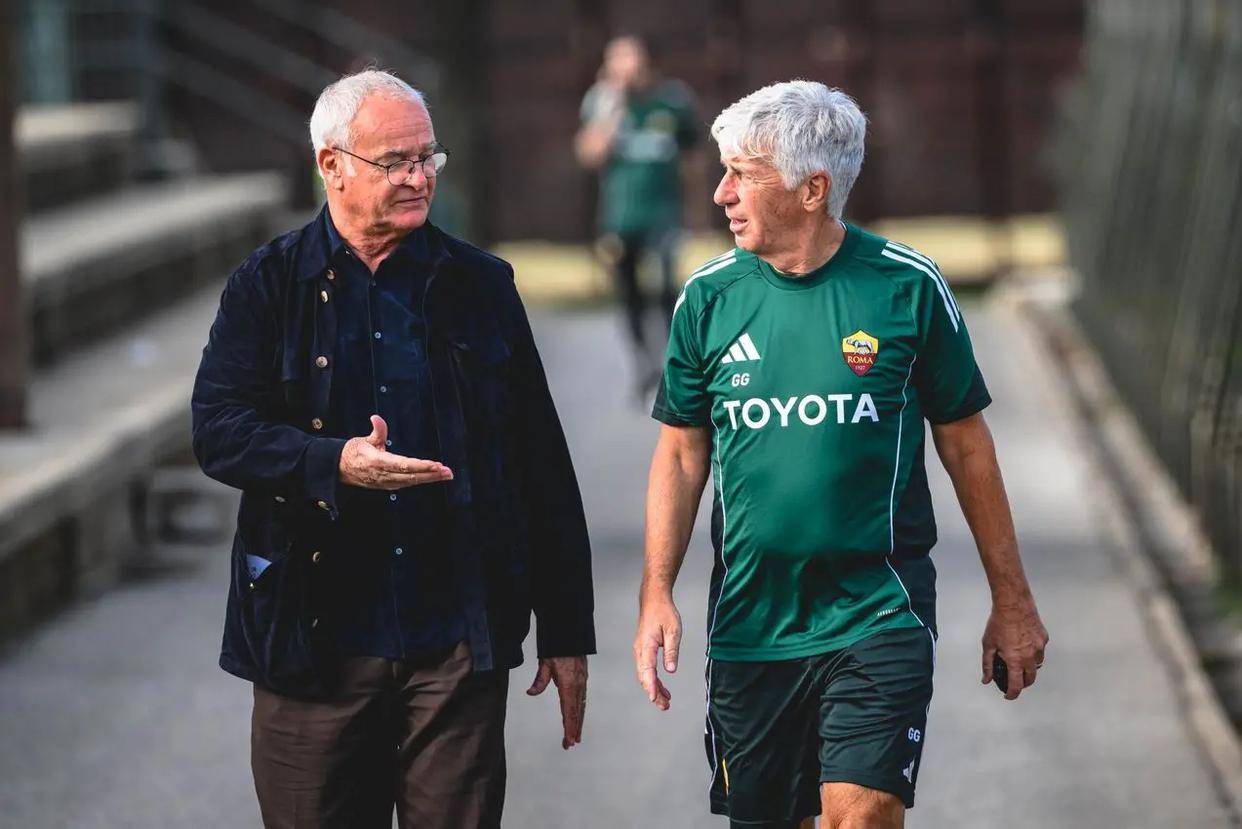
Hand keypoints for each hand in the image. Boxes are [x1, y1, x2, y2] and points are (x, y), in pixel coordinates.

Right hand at [337, 415, 452, 489]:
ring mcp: (386, 482)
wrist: (340, 469)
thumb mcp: (363, 440)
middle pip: (411, 476)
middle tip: (448, 472)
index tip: (435, 464)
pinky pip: (407, 483)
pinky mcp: (388, 485)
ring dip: (430, 478)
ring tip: (446, 474)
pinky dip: (421, 480)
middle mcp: (383, 475)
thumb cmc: (354, 452)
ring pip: (411, 481)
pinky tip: (433, 477)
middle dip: (431, 475)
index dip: (420, 466)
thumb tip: (376, 418)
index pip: (403, 465)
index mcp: (378, 462)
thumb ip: (376, 431)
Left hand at [526, 656, 587, 749]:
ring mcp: (582, 683)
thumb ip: (539, 680)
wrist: (571, 635)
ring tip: (576, 736)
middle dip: (574, 729)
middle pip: (577, 712)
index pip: (569, 711)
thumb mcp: (545, 664)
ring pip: (581, 707)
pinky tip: (579, 716)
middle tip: (571, 744)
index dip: (570, 727)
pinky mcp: (583, 679)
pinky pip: (583, 699)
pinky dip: (581, 711)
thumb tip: (530, 693)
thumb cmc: (558, 648)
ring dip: (579, 722)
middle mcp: (578, 686)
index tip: (569, 740)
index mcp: (569, 684)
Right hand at [633, 594, 680, 710]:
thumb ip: (671, 651)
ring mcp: (640, 651)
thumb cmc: (663, 613)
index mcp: (646, 646)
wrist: (654, 600)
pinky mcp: (643, 650)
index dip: (651, 686)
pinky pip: (647, 669)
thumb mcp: (673, 631)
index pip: (647, 670)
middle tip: (665, 706)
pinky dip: (654, 680)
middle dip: (653, 693)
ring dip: (654, 689)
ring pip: (645, 675)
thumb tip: (671, 670)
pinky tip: (662, 688)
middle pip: (644, 677)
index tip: (654, 699)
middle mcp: (640, 650)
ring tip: (666, 702)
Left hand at [981, 593, 1048, 699]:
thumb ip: (988, 665)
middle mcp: (1030, 656)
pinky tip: (1025, 646)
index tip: (1008, 696)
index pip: (1016, 685)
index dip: (1012, 694)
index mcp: (1015, 660)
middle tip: (1014, 681)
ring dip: (1029, 668)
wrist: (1013, 604)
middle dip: (1022, 683)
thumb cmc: (999, 623)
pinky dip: (1034, 653)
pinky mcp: (1044, 638)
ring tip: (1019, 662)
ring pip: (1037, 665)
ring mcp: (1039, 647)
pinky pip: (1040, 651)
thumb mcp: (988, 645)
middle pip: (1030, 679)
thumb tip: (986, 679)